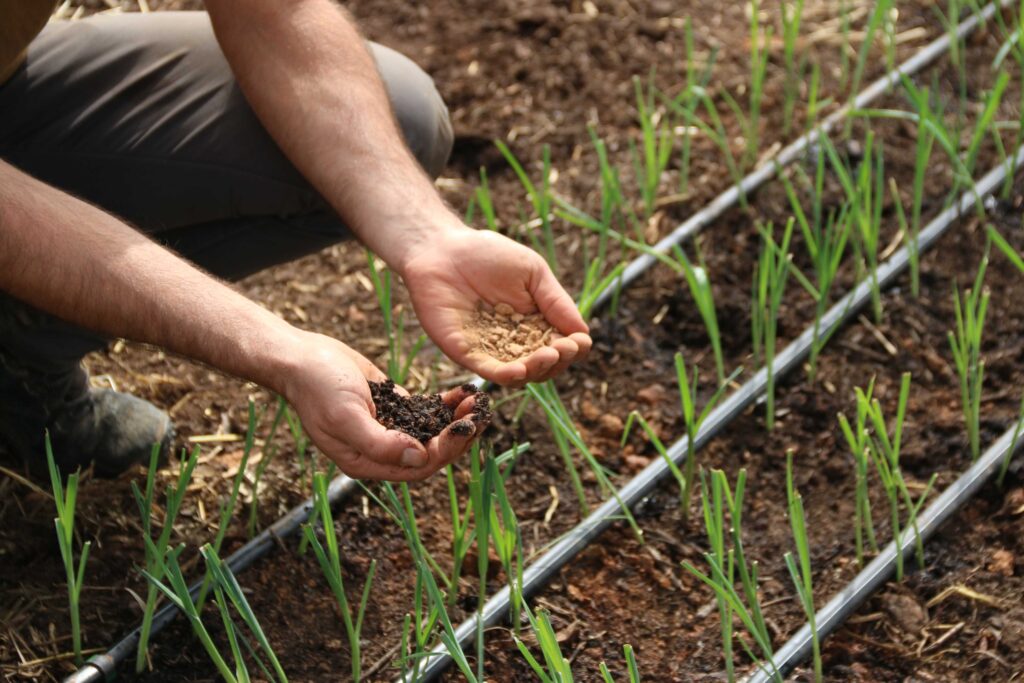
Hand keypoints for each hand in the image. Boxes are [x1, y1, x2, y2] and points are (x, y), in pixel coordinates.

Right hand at [277, 331, 487, 480]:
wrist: (301, 358)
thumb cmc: (317, 388)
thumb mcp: (346, 417)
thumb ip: (380, 443)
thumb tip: (418, 458)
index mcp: (368, 462)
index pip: (417, 468)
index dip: (445, 452)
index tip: (463, 429)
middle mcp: (382, 450)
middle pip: (431, 452)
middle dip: (458, 436)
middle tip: (480, 414)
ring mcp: (390, 428)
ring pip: (433, 432)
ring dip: (456, 420)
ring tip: (477, 401)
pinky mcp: (394, 406)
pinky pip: (427, 411)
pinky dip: (445, 404)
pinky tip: (462, 391)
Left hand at [398, 223, 591, 386]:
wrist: (442, 250)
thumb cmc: (488, 255)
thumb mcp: (533, 272)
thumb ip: (556, 302)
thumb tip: (583, 333)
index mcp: (537, 323)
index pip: (562, 346)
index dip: (573, 348)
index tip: (577, 341)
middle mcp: (516, 342)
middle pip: (545, 366)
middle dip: (558, 361)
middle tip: (561, 348)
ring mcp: (492, 351)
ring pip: (521, 374)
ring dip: (537, 370)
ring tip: (545, 356)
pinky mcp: (467, 353)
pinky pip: (489, 372)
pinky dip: (506, 375)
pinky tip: (519, 370)